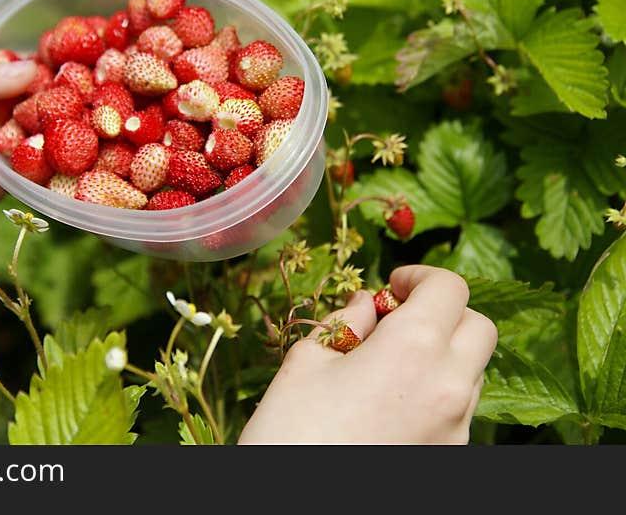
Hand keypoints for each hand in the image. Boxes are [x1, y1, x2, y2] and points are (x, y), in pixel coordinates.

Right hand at [238, 265, 496, 443]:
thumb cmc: (291, 430)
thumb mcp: (307, 359)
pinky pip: (457, 408)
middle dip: (444, 312)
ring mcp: (455, 426)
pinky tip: (391, 401)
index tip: (393, 285)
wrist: (296, 502)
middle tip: (398, 318)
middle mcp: (448, 384)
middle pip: (478, 327)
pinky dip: (435, 390)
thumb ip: (345, 321)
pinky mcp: (450, 455)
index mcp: (413, 347)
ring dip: (443, 352)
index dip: (421, 277)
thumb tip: (367, 304)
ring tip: (390, 363)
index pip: (449, 288)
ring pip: (471, 369)